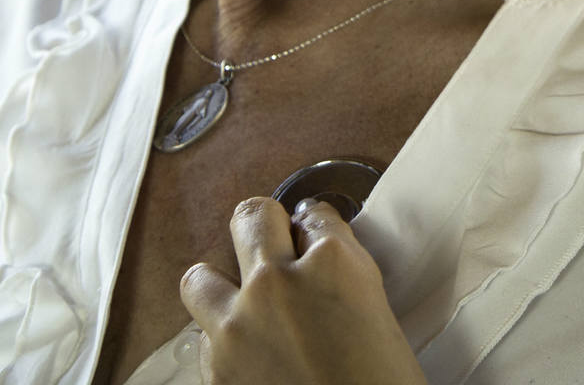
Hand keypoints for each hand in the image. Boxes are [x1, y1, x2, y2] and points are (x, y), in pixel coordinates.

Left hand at [180, 198, 428, 384]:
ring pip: (200, 276)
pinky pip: (202, 337)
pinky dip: (221, 341)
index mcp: (336, 264)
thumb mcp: (378, 317)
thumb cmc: (383, 384)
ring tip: (243, 304)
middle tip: (277, 249)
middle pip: (251, 217)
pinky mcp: (214, 368)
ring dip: (222, 285)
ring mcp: (238, 323)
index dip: (318, 230)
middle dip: (263, 228)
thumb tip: (322, 269)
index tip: (318, 241)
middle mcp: (278, 282)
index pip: (317, 215)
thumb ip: (344, 281)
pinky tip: (248, 356)